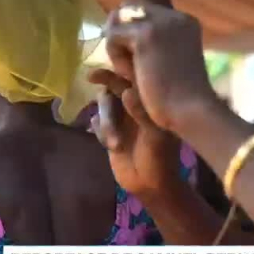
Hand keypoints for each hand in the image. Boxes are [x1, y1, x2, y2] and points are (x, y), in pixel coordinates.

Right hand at [89, 69, 182, 197]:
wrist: (150, 185)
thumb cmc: (160, 158)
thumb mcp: (155, 135)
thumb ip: (142, 113)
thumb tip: (126, 92)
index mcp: (152, 101)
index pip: (135, 76)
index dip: (120, 68)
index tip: (106, 69)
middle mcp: (136, 105)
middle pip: (113, 85)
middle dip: (105, 85)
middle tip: (92, 77)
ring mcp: (122, 117)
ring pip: (103, 104)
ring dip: (106, 122)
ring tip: (114, 144)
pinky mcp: (110, 130)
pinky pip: (96, 121)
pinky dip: (100, 132)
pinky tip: (112, 147)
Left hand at [104, 2, 217, 132]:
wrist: (190, 111)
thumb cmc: (180, 97)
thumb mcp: (165, 62)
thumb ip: (148, 45)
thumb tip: (111, 27)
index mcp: (185, 23)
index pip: (145, 9)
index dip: (131, 30)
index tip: (134, 58)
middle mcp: (175, 17)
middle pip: (128, 6)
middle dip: (119, 32)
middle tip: (126, 63)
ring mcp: (161, 23)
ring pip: (118, 20)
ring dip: (118, 46)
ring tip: (133, 72)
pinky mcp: (145, 35)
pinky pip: (112, 37)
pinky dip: (116, 59)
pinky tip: (133, 76)